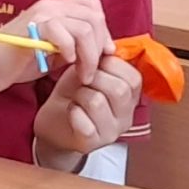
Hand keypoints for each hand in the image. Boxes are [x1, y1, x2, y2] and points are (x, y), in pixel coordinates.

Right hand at [0, 0, 111, 97]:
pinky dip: (71, 51)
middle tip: (91, 71)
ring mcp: (41, 14)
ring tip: (83, 74)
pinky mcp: (32, 27)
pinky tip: (64, 64)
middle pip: (94, 16)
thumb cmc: (16, 61)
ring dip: (89, 55)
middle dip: (100, 47)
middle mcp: (50, 6)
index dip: (104, 32)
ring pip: (84, 26)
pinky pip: (63, 33)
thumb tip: (100, 50)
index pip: (93, 8)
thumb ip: (72, 45)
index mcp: (56, 9)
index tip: (102, 57)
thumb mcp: (51, 50)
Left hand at [35, 43, 141, 163]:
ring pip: (97, 101)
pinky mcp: (92, 143)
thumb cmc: (74, 92)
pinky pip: (83, 121)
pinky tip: (71, 113)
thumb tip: (108, 45)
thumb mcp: (90, 69)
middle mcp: (126, 117)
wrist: (55, 121)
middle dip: (94, 78)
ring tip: (76, 98)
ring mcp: (111, 133)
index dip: (109, 64)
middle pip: (119, 90)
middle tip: (83, 82)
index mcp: (130, 97)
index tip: (94, 66)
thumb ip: (103, 59)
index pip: (133, 77)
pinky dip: (72, 112)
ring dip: (80, 94)